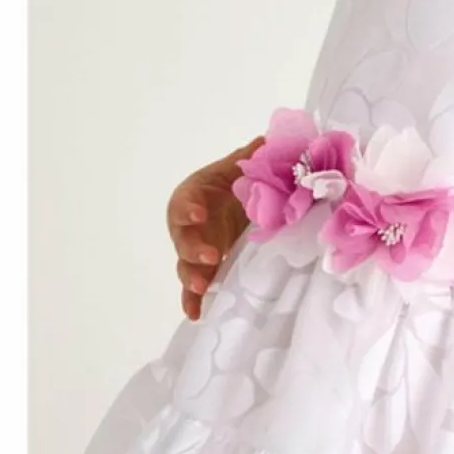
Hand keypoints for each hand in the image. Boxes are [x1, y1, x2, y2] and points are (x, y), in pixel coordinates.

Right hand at [165, 138, 263, 320]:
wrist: (235, 201)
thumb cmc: (232, 183)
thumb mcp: (240, 168)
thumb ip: (252, 156)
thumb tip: (271, 140)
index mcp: (194, 196)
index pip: (185, 200)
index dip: (189, 208)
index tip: (199, 213)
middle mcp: (189, 225)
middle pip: (182, 238)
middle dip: (193, 248)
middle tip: (210, 255)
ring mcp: (194, 250)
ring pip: (185, 265)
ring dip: (192, 277)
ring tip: (203, 285)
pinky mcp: (204, 269)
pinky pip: (194, 288)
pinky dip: (193, 300)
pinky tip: (196, 314)